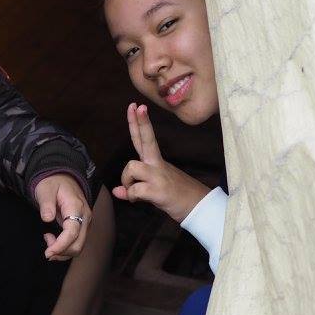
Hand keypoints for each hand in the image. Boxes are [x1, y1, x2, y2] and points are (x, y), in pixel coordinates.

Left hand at [33, 173, 90, 260]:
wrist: (63, 178)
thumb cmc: (53, 183)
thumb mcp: (45, 189)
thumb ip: (46, 203)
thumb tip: (47, 218)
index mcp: (76, 207)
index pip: (72, 232)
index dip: (61, 245)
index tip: (48, 252)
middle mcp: (84, 217)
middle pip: (78, 244)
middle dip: (61, 252)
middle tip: (46, 250)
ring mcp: (85, 223)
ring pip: (78, 247)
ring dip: (63, 251)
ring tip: (48, 240)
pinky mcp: (82, 227)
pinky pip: (76, 243)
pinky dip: (65, 248)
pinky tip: (53, 241)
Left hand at [112, 103, 208, 222]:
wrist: (198, 208)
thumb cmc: (176, 196)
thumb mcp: (152, 190)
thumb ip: (133, 188)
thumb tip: (116, 192)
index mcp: (155, 161)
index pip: (144, 138)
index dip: (138, 123)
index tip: (135, 106)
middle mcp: (157, 164)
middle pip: (146, 139)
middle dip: (140, 123)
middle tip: (136, 106)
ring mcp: (158, 176)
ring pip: (132, 167)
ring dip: (126, 180)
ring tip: (132, 191)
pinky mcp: (158, 190)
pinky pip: (135, 189)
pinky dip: (132, 196)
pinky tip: (138, 200)